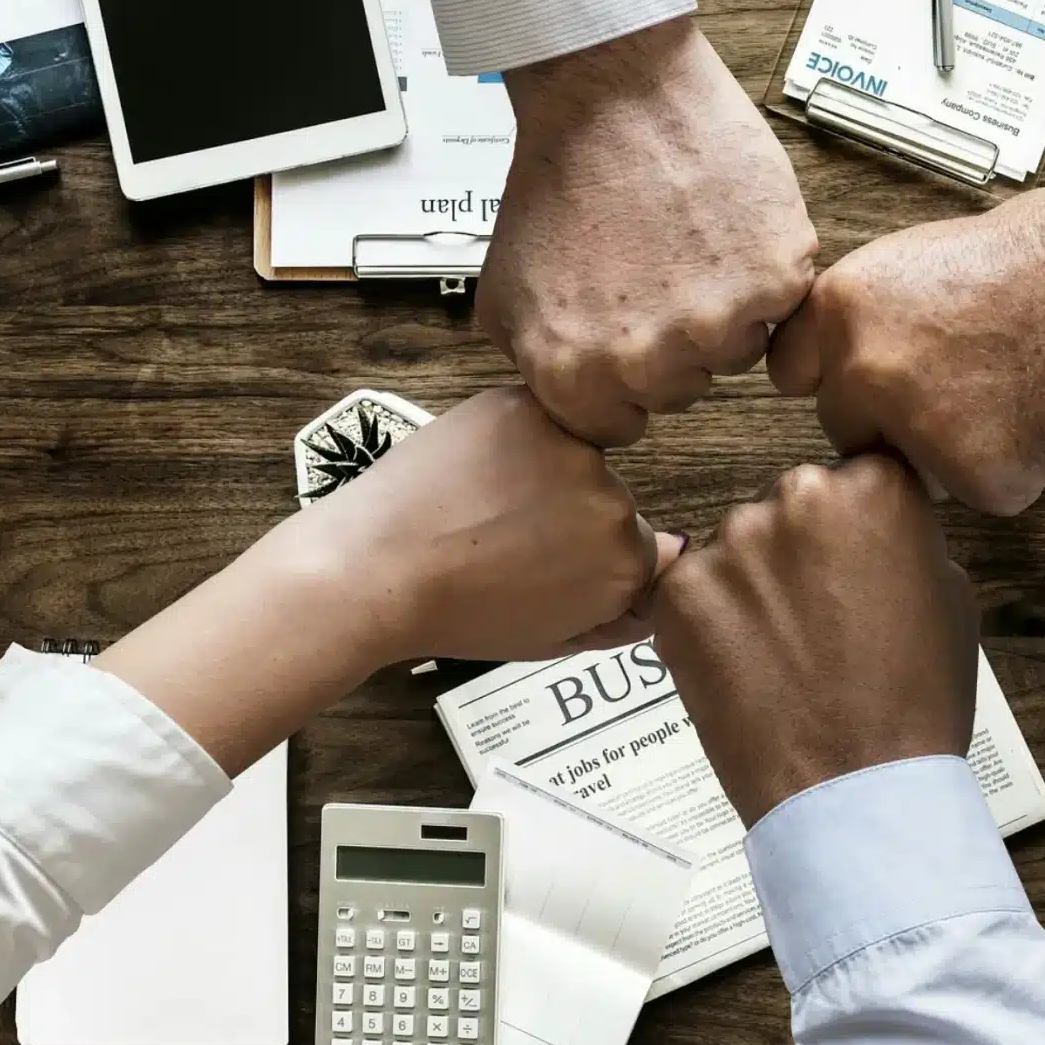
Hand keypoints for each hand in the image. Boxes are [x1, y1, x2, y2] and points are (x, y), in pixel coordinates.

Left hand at [278, 387, 681, 665]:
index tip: (545, 567)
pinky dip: (513, 437)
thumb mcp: (549, 637)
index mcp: (625, 565)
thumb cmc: (455, 614)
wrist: (375, 570)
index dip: (586, 560)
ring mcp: (572, 448)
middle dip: (569, 513)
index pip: (637, 550)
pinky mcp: (528, 407)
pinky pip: (540, 419)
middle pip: (610, 500)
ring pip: (576, 456)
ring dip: (544, 471)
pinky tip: (474, 471)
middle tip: (506, 539)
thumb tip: (669, 562)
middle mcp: (615, 502)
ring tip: (483, 504)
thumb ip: (619, 610)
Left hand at [481, 17, 818, 446]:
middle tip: (653, 273)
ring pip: (734, 353)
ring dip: (722, 311)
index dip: (620, 381)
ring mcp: (716, 324)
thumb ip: (534, 366)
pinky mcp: (774, 279)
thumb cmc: (559, 178)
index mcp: (575, 375)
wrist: (612, 93)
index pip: (617, 427)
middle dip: (669, 344)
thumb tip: (566, 403)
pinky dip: (762, 272)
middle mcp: (647, 362)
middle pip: (679, 392)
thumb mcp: (505, 291)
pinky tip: (724, 228)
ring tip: (688, 245)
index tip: (623, 335)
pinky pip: (780, 307)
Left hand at [644, 455, 976, 826]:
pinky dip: (707, 623)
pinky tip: (740, 668)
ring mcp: (731, 541)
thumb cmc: (916, 701)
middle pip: (790, 507)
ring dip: (750, 586)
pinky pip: (690, 590)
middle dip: (798, 552)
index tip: (855, 570)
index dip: (854, 530)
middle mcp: (798, 494)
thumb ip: (904, 540)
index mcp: (874, 487)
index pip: (855, 479)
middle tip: (816, 621)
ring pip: (737, 547)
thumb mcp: (951, 597)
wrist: (856, 790)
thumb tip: (870, 530)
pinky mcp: (679, 590)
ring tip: (779, 654)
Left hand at [767, 182, 1044, 514]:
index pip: (791, 375)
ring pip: (909, 468)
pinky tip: (1035, 413)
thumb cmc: (1023, 262)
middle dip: (889, 419)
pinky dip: (1007, 466)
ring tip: (1003, 388)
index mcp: (839, 311)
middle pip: (847, 429)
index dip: (833, 378)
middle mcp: (865, 372)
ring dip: (946, 448)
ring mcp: (918, 430)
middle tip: (959, 381)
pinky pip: (976, 490)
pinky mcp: (977, 476)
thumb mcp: (906, 264)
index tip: (861, 380)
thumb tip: (828, 368)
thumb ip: (857, 322)